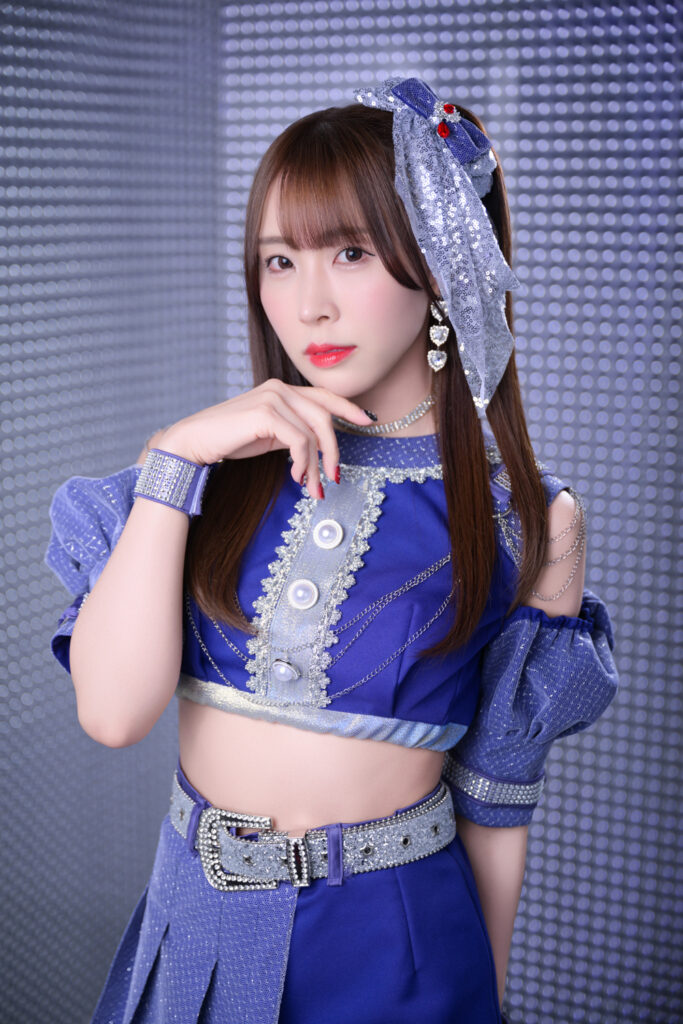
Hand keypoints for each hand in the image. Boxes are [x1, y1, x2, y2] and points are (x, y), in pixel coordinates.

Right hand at [155, 379, 374, 497]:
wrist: (194, 442)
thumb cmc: (229, 440)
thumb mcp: (269, 434)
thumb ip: (292, 432)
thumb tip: (318, 449)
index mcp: (282, 389)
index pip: (324, 395)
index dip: (349, 408)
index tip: (369, 421)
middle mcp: (280, 388)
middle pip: (324, 417)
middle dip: (334, 451)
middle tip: (333, 478)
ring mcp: (272, 397)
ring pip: (313, 432)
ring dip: (317, 466)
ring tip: (312, 488)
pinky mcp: (265, 413)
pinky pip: (299, 441)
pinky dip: (303, 462)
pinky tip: (296, 477)